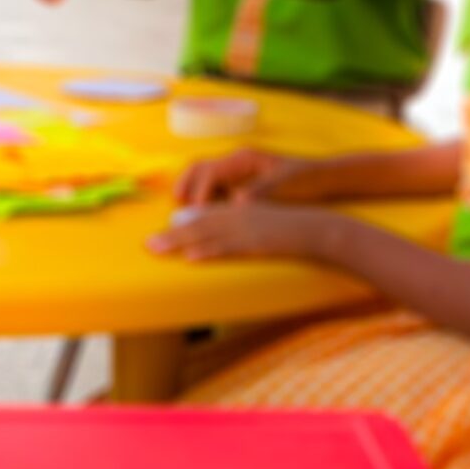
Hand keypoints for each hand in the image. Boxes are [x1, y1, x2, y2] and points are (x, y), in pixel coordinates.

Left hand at [146, 199, 330, 261]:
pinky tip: (192, 256)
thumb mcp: (268, 226)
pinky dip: (209, 251)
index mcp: (241, 212)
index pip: (206, 217)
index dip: (182, 226)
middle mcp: (238, 217)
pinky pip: (228, 247)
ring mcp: (246, 230)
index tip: (161, 233)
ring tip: (157, 249)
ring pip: (206, 235)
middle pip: (198, 225)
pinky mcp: (256, 243)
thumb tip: (227, 242)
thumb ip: (246, 232)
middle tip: (148, 245)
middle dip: (171, 236)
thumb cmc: (298, 231)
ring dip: (179, 242)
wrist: (321, 228)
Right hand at [174, 148, 323, 206]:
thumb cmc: (306, 180)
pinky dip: (205, 198)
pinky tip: (203, 214)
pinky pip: (216, 187)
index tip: (197, 211)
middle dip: (186, 186)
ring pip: (204, 177)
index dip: (200, 192)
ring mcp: (238, 171)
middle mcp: (237, 161)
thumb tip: (237, 202)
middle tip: (178, 208)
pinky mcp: (242, 182)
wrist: (323, 177)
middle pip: (199, 168)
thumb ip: (259, 191)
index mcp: (244, 159)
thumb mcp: (284, 185)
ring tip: (183, 211)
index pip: (211, 171)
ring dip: (192, 191)